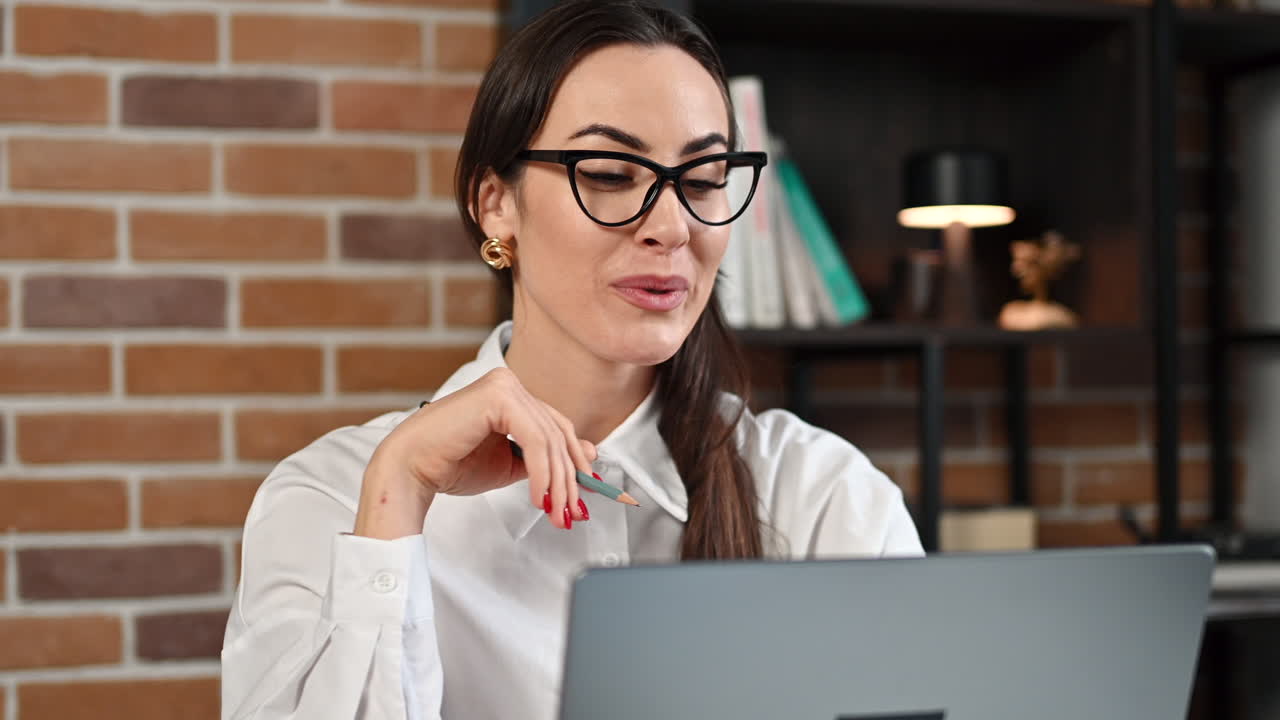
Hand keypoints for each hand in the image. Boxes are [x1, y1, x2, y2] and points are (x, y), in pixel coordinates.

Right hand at [367, 368, 594, 530]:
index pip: (558, 428)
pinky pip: (534, 439)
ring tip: (556, 513)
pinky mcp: (497, 395)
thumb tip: (592, 455)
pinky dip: (541, 472)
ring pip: (550, 439)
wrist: (410, 469)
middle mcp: (509, 384)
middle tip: (572, 514)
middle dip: (569, 480)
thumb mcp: (511, 465)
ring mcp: (504, 386)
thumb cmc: (451, 465)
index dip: (575, 464)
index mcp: (513, 396)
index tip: (586, 496)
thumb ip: (545, 459)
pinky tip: (537, 497)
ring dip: (557, 483)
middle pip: (558, 434)